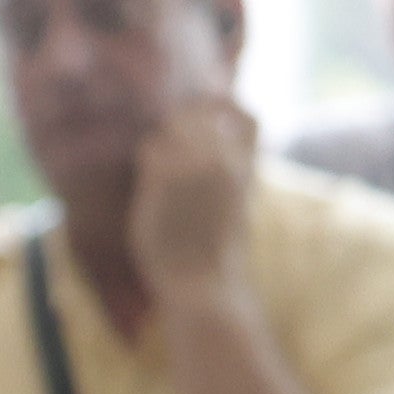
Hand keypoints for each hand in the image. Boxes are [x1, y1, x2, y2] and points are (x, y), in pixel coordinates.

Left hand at [132, 97, 258, 296]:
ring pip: (172, 126)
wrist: (204, 285)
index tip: (210, 115)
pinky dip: (147, 161)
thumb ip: (229, 173)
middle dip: (183, 124)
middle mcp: (224, 159)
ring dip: (162, 144)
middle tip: (170, 152)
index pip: (247, 116)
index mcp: (247, 167)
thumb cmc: (217, 255)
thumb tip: (215, 150)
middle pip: (200, 113)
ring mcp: (195, 165)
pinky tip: (150, 187)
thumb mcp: (237, 206)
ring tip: (163, 178)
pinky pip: (149, 148)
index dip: (227, 108)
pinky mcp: (165, 178)